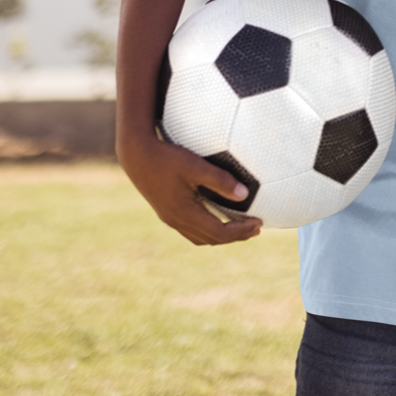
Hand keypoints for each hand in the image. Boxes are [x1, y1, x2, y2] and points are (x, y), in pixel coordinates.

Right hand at [119, 131, 261, 245]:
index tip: (259, 223)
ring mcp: (170, 218)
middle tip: (256, 229)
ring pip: (199, 237)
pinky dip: (208, 230)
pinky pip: (190, 230)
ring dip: (221, 236)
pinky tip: (217, 219)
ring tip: (240, 228)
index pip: (218, 232)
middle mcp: (176, 220)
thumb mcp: (196, 166)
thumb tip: (244, 195)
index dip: (240, 231)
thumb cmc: (167, 158)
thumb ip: (220, 180)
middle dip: (235, 236)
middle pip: (210, 239)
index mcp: (184, 212)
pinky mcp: (167, 212)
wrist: (136, 156)